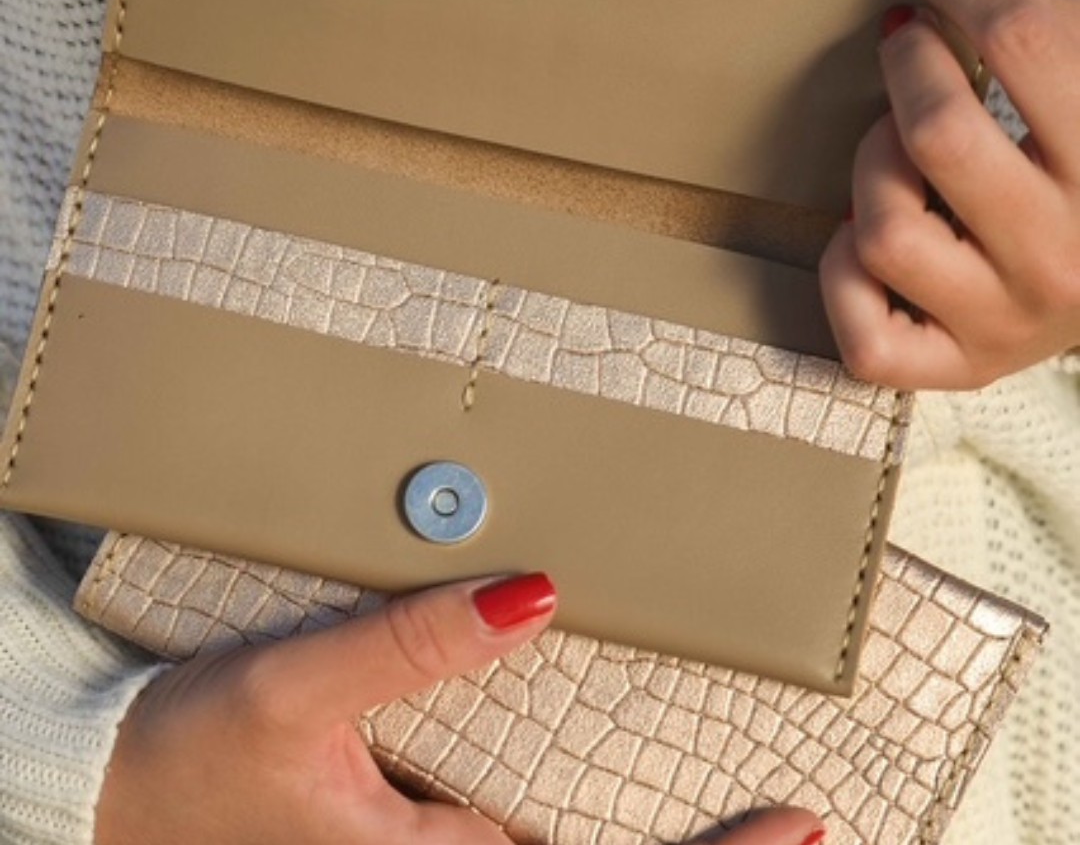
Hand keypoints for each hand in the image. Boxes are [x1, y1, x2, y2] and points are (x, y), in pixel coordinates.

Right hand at [95, 571, 824, 844]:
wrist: (113, 799)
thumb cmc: (185, 762)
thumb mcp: (290, 692)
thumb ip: (409, 647)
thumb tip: (535, 596)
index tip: (804, 828)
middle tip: (799, 812)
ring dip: (656, 828)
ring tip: (740, 791)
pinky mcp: (415, 830)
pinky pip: (520, 821)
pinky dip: (584, 797)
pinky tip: (611, 757)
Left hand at [821, 0, 1079, 388]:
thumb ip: (1027, 28)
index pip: (1022, 39)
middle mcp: (1067, 254)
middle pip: (938, 137)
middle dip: (906, 73)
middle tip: (906, 51)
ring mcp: (1009, 321)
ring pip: (885, 233)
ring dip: (870, 174)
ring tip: (893, 156)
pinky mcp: (959, 367)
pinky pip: (865, 336)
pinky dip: (844, 276)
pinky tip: (864, 241)